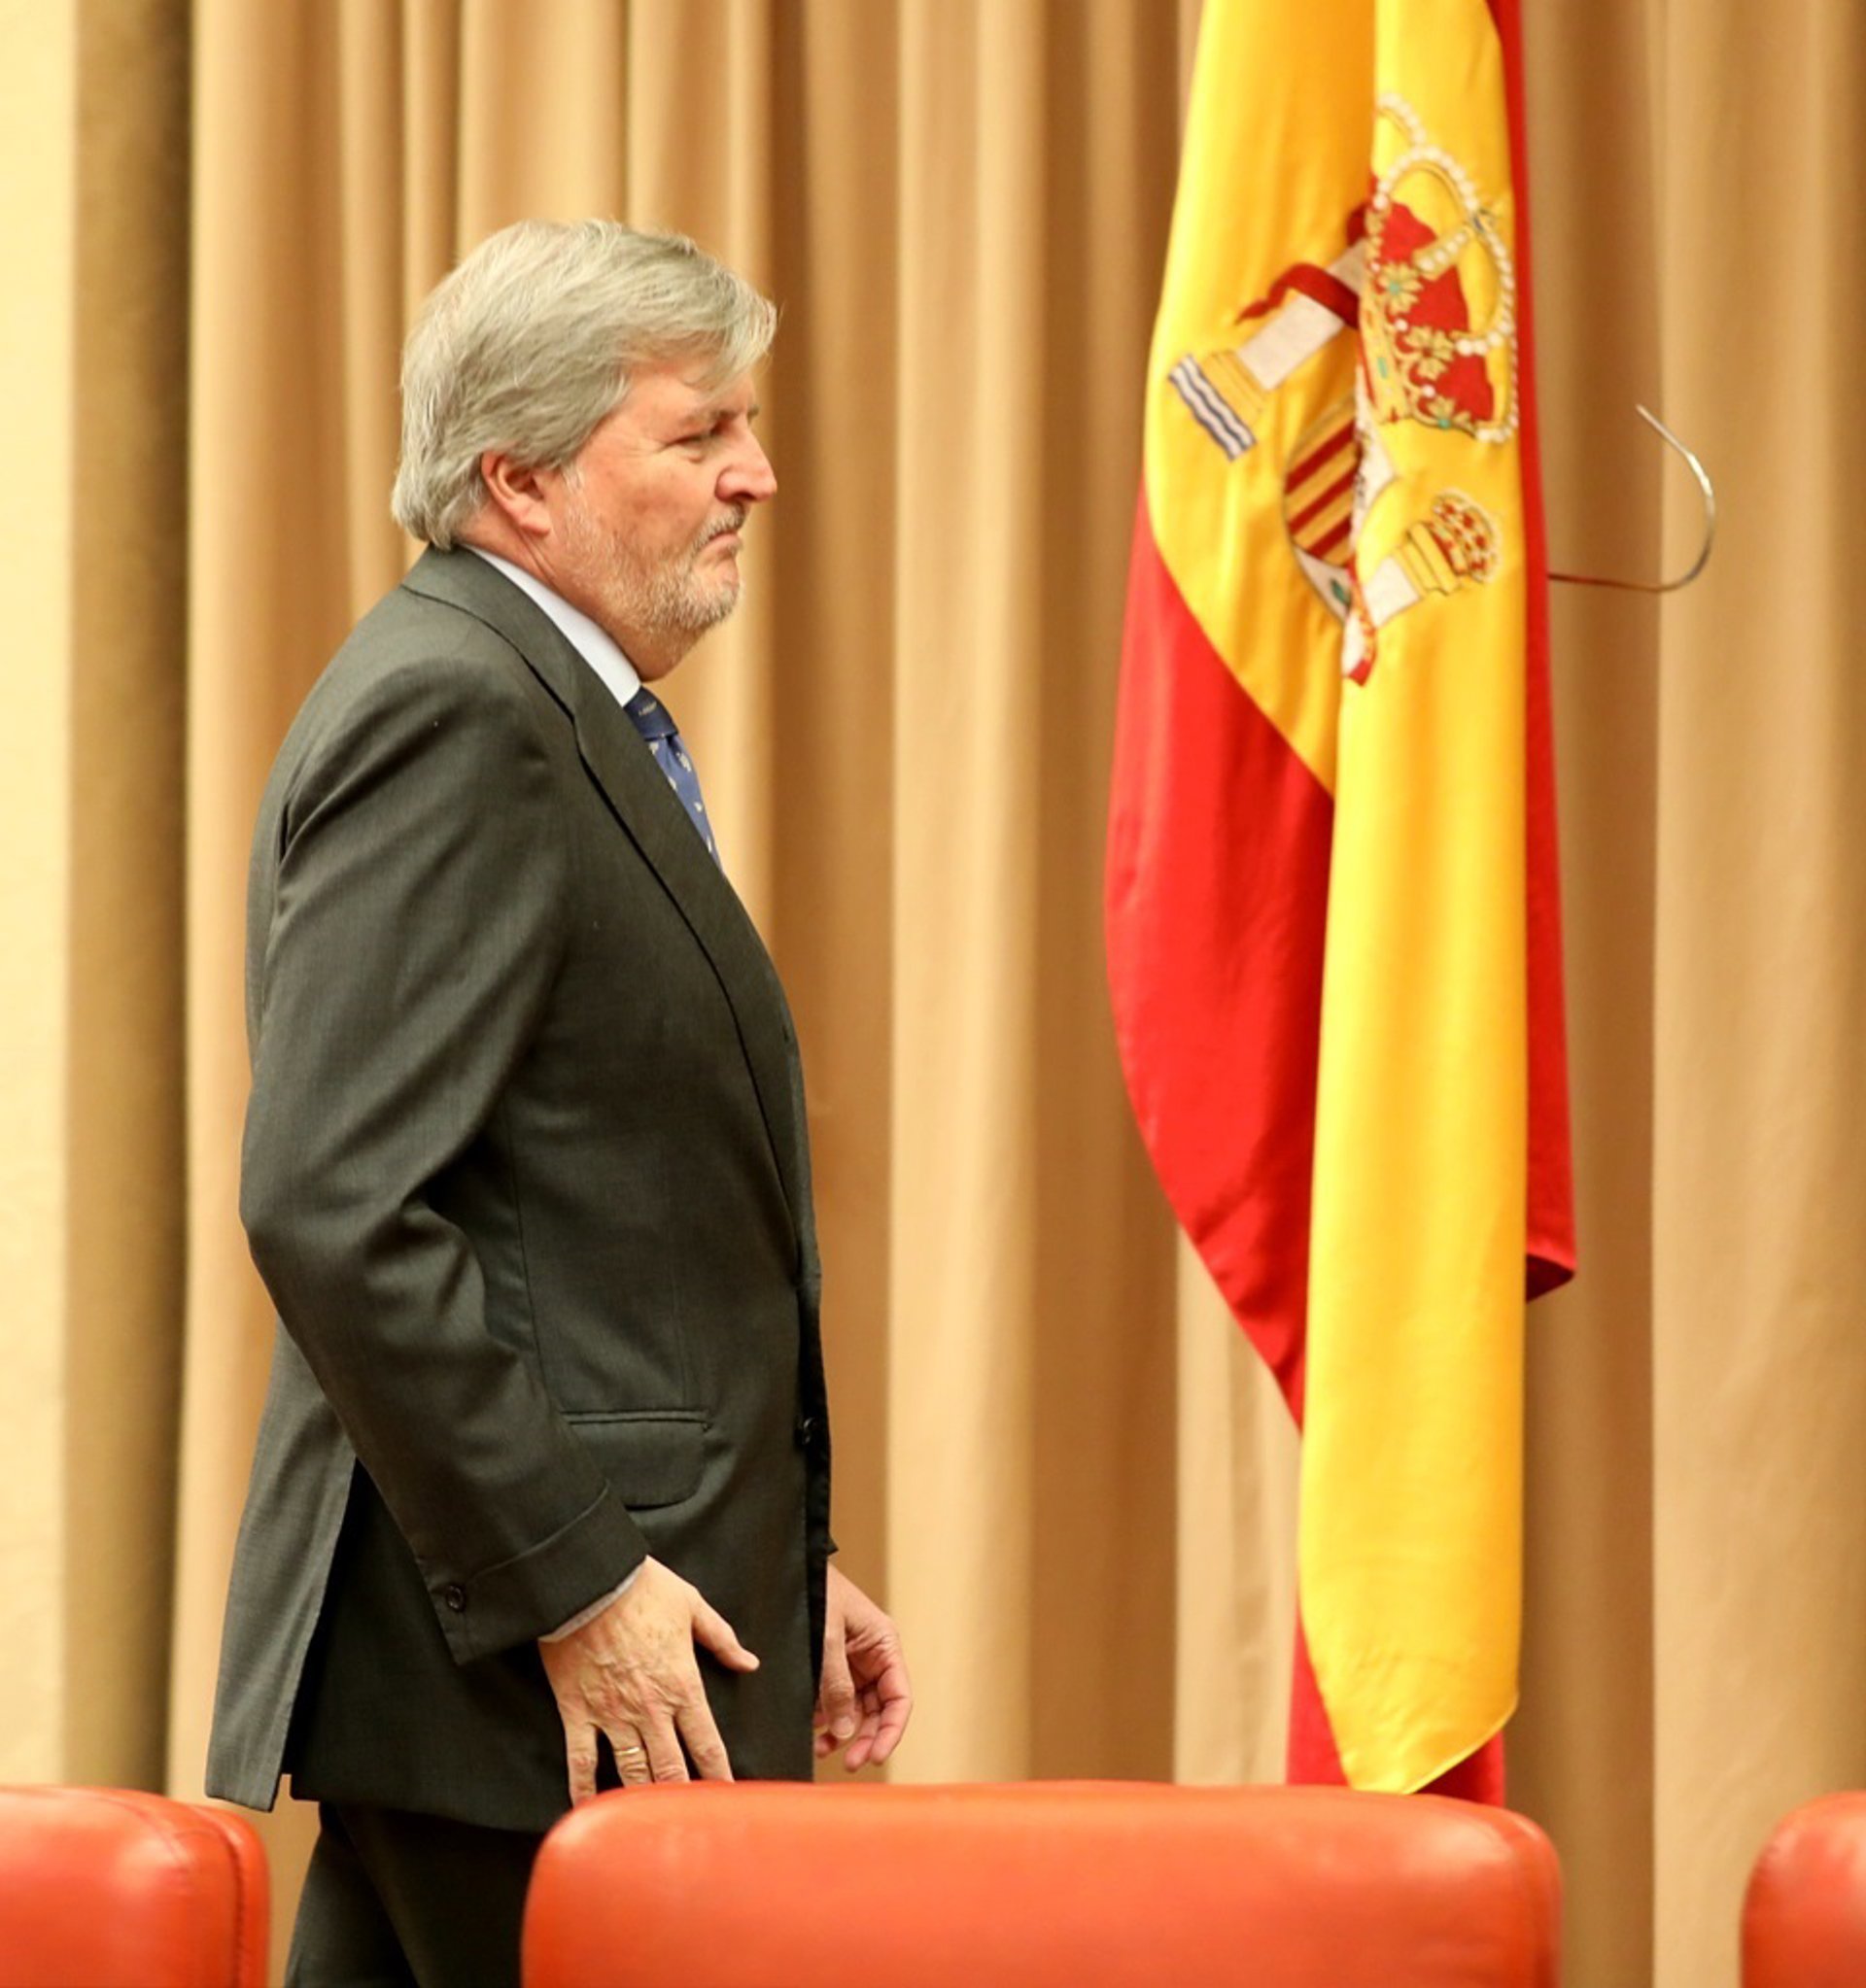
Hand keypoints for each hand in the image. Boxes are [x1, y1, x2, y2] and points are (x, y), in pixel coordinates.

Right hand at [537, 1557, 758, 1804]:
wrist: (589, 1582)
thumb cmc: (643, 1589)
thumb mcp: (692, 1605)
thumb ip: (722, 1638)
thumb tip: (749, 1663)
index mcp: (682, 1685)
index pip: (707, 1742)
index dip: (719, 1775)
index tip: (729, 1798)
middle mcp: (650, 1710)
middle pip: (672, 1768)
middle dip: (684, 1799)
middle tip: (691, 1828)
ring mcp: (612, 1715)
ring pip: (632, 1772)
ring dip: (642, 1802)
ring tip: (650, 1831)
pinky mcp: (577, 1713)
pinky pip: (581, 1760)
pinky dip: (583, 1789)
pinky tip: (587, 1810)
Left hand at [814, 1564, 911, 1771]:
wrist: (790, 1569)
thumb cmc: (816, 1591)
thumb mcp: (828, 1636)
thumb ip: (837, 1684)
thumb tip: (845, 1731)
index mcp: (884, 1644)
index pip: (899, 1697)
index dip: (891, 1731)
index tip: (874, 1756)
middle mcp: (873, 1658)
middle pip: (879, 1710)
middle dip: (866, 1738)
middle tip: (850, 1763)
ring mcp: (853, 1664)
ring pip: (856, 1710)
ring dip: (843, 1733)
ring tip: (822, 1750)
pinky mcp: (832, 1668)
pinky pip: (836, 1702)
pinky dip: (827, 1720)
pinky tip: (814, 1731)